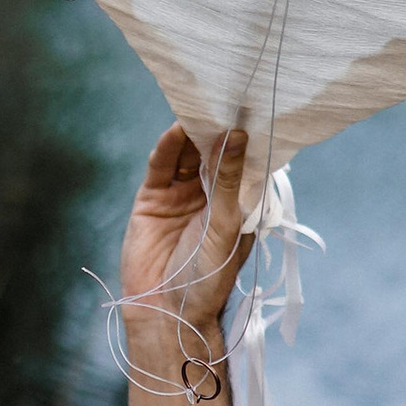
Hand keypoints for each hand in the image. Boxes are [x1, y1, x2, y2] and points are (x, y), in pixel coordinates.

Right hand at [121, 125, 251, 344]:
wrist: (167, 309)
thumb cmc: (208, 276)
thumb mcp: (226, 224)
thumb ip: (228, 179)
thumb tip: (238, 135)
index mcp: (237, 203)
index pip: (242, 160)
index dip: (245, 136)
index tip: (252, 106)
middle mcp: (210, 195)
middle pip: (212, 151)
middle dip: (216, 127)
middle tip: (222, 95)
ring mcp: (181, 195)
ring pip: (187, 154)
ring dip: (192, 132)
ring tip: (198, 105)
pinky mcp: (153, 198)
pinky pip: (161, 166)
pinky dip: (168, 147)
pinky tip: (176, 129)